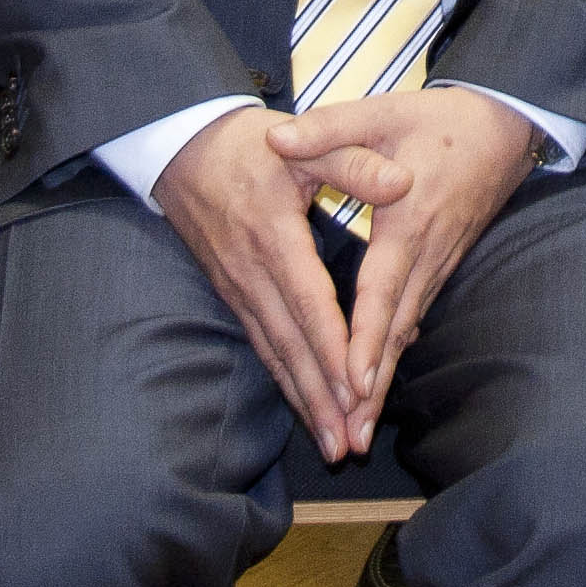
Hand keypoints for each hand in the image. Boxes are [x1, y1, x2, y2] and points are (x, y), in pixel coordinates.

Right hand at [154, 104, 373, 462]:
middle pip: (291, 345)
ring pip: (275, 353)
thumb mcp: (302, 143)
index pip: (309, 303)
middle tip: (349, 442)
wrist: (182, 146)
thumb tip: (403, 183)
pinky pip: (262, 344)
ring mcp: (238, 286)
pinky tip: (303, 405)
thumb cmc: (250, 144)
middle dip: (321, 398)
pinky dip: (284, 379)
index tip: (359, 388)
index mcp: (274, 236)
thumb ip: (354, 164)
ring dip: (303, 400)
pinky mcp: (232, 292)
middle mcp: (252, 272)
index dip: (334, 348)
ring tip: (332, 441)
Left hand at [272, 89, 543, 424]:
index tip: (353, 383)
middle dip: (373, 387)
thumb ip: (328, 128)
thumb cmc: (439, 118)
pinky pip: (412, 318)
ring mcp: (438, 263)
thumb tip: (275, 141)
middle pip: (396, 330)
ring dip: (383, 381)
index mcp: (409, 217)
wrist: (503, 125)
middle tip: (351, 437)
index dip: (368, 338)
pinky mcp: (440, 266)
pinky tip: (375, 384)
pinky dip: (393, 355)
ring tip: (358, 429)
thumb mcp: (382, 111)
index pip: (383, 288)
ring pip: (406, 332)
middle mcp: (427, 252)